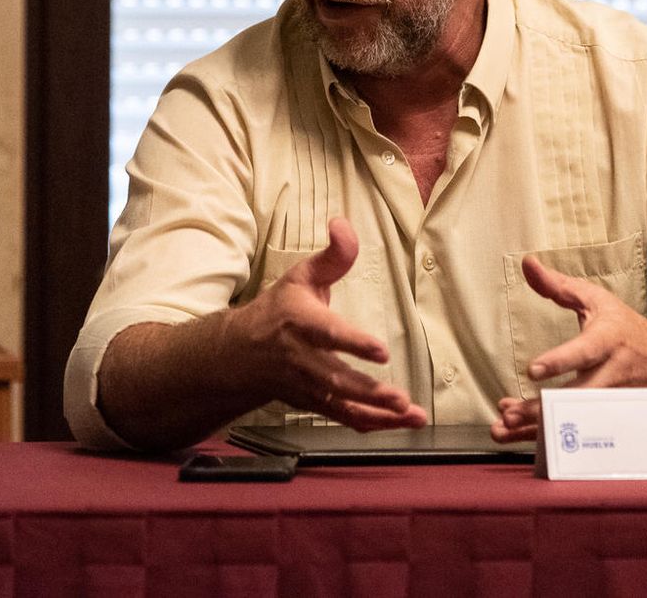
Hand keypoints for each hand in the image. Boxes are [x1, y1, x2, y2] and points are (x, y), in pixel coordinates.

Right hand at [228, 217, 427, 431]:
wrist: (238, 354)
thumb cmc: (278, 311)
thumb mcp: (302, 276)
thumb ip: (332, 256)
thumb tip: (343, 223)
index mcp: (299, 322)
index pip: (327, 334)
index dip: (353, 343)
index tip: (381, 351)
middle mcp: (301, 358)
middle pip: (336, 379)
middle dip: (369, 391)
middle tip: (400, 399)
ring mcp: (306, 386)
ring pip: (342, 404)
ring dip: (377, 413)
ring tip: (408, 413)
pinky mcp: (312, 403)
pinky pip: (342, 418)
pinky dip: (370, 424)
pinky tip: (399, 423)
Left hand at [490, 253, 646, 442]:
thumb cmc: (627, 328)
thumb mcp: (597, 301)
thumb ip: (559, 286)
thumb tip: (527, 263)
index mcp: (608, 340)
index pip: (584, 352)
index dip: (561, 361)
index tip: (533, 370)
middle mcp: (612, 374)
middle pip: (576, 396)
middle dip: (542, 407)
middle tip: (510, 413)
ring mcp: (612, 402)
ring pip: (574, 420)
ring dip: (537, 428)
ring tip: (504, 428)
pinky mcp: (609, 419)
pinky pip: (575, 431)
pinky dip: (546, 437)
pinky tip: (519, 435)